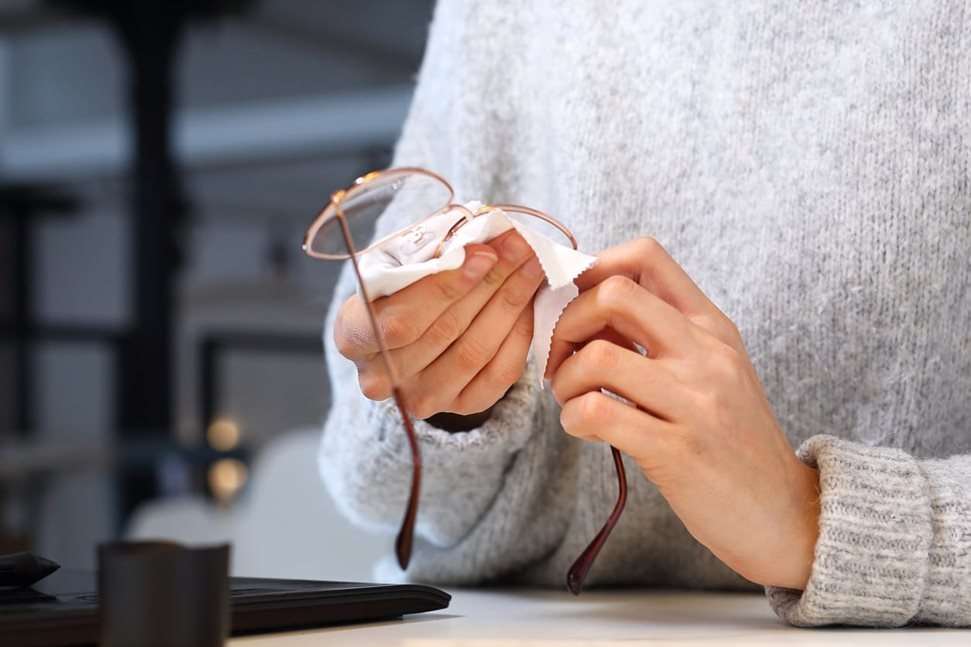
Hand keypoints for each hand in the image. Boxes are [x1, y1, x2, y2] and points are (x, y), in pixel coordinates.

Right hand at [335, 230, 543, 420]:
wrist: (403, 338)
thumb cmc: (398, 290)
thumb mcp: (395, 265)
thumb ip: (429, 256)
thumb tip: (482, 238)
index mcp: (353, 336)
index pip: (400, 320)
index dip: (446, 287)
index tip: (484, 253)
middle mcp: (381, 377)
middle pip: (444, 331)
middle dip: (489, 282)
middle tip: (519, 247)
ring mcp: (421, 397)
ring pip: (475, 351)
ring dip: (510, 302)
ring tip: (530, 265)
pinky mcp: (459, 406)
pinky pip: (498, 373)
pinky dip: (519, 333)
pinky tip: (529, 300)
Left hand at [547, 238, 819, 589]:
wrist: (785, 513)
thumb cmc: (732, 440)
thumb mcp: (712, 371)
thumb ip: (663, 335)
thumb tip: (587, 304)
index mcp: (711, 327)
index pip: (646, 256)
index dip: (592, 268)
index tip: (573, 304)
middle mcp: (706, 354)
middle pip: (614, 295)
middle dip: (566, 321)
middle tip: (561, 356)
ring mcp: (695, 401)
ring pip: (597, 357)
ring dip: (564, 378)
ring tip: (571, 399)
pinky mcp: (678, 450)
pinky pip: (598, 413)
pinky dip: (573, 418)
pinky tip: (583, 427)